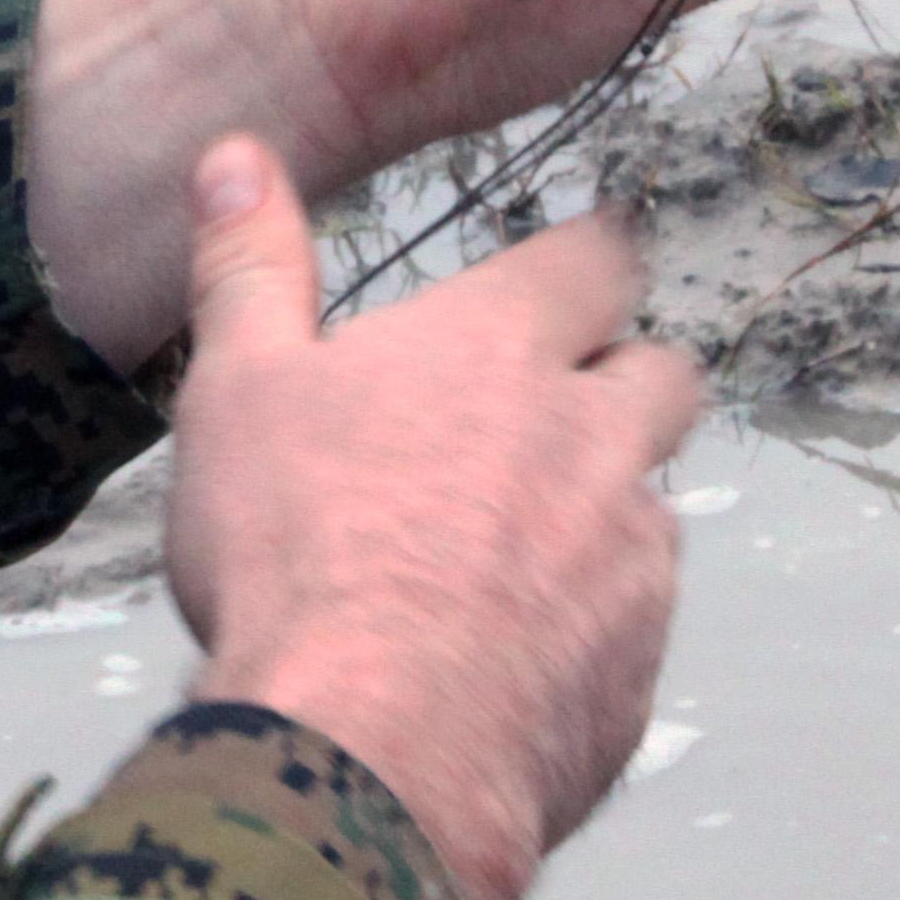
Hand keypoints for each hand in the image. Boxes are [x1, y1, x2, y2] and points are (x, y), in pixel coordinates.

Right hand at [163, 138, 691, 899]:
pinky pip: (633, 626)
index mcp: (497, 350)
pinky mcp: (637, 667)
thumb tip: (236, 152)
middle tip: (556, 410)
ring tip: (512, 555)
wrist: (371, 747)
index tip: (582, 265)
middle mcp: (591, 437)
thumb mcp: (238, 387)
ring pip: (651, 506)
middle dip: (627, 379)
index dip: (589, 261)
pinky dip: (587, 627)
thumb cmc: (295, 554)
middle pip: (662, 377)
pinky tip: (510, 661)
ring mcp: (630, 557)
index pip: (594, 262)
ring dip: (602, 513)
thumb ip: (251, 265)